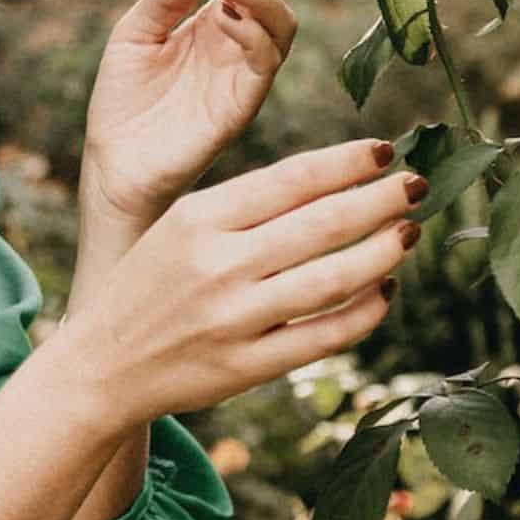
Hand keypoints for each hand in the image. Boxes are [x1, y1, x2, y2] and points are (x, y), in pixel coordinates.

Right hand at [65, 139, 424, 423]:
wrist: (101, 363)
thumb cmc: (148, 284)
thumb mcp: (179, 227)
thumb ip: (244, 207)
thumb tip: (332, 183)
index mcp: (198, 217)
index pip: (292, 179)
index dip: (348, 163)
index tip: (387, 152)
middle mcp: (218, 264)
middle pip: (323, 223)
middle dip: (381, 200)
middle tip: (418, 186)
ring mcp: (235, 318)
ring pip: (335, 279)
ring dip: (383, 251)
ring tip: (409, 233)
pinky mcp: (248, 366)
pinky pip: (326, 336)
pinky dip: (365, 312)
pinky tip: (384, 291)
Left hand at [81, 0, 295, 228]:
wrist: (113, 164)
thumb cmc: (123, 100)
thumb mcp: (137, 31)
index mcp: (215, 21)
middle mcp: (239, 43)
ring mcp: (245, 73)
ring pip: (283, 23)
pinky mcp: (243, 104)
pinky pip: (266, 63)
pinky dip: (254, 32)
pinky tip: (228, 14)